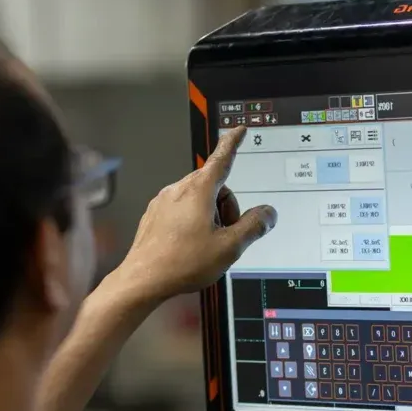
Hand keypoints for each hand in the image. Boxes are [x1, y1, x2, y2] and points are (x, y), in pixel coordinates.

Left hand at [114, 126, 276, 302]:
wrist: (143, 280)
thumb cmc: (181, 263)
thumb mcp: (230, 247)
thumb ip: (254, 226)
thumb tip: (268, 213)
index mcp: (198, 191)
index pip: (221, 159)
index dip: (233, 143)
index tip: (238, 131)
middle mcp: (178, 191)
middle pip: (214, 186)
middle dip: (227, 207)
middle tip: (228, 234)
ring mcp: (164, 202)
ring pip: (198, 198)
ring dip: (211, 216)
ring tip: (207, 244)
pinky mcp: (155, 215)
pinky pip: (182, 208)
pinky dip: (194, 221)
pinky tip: (191, 245)